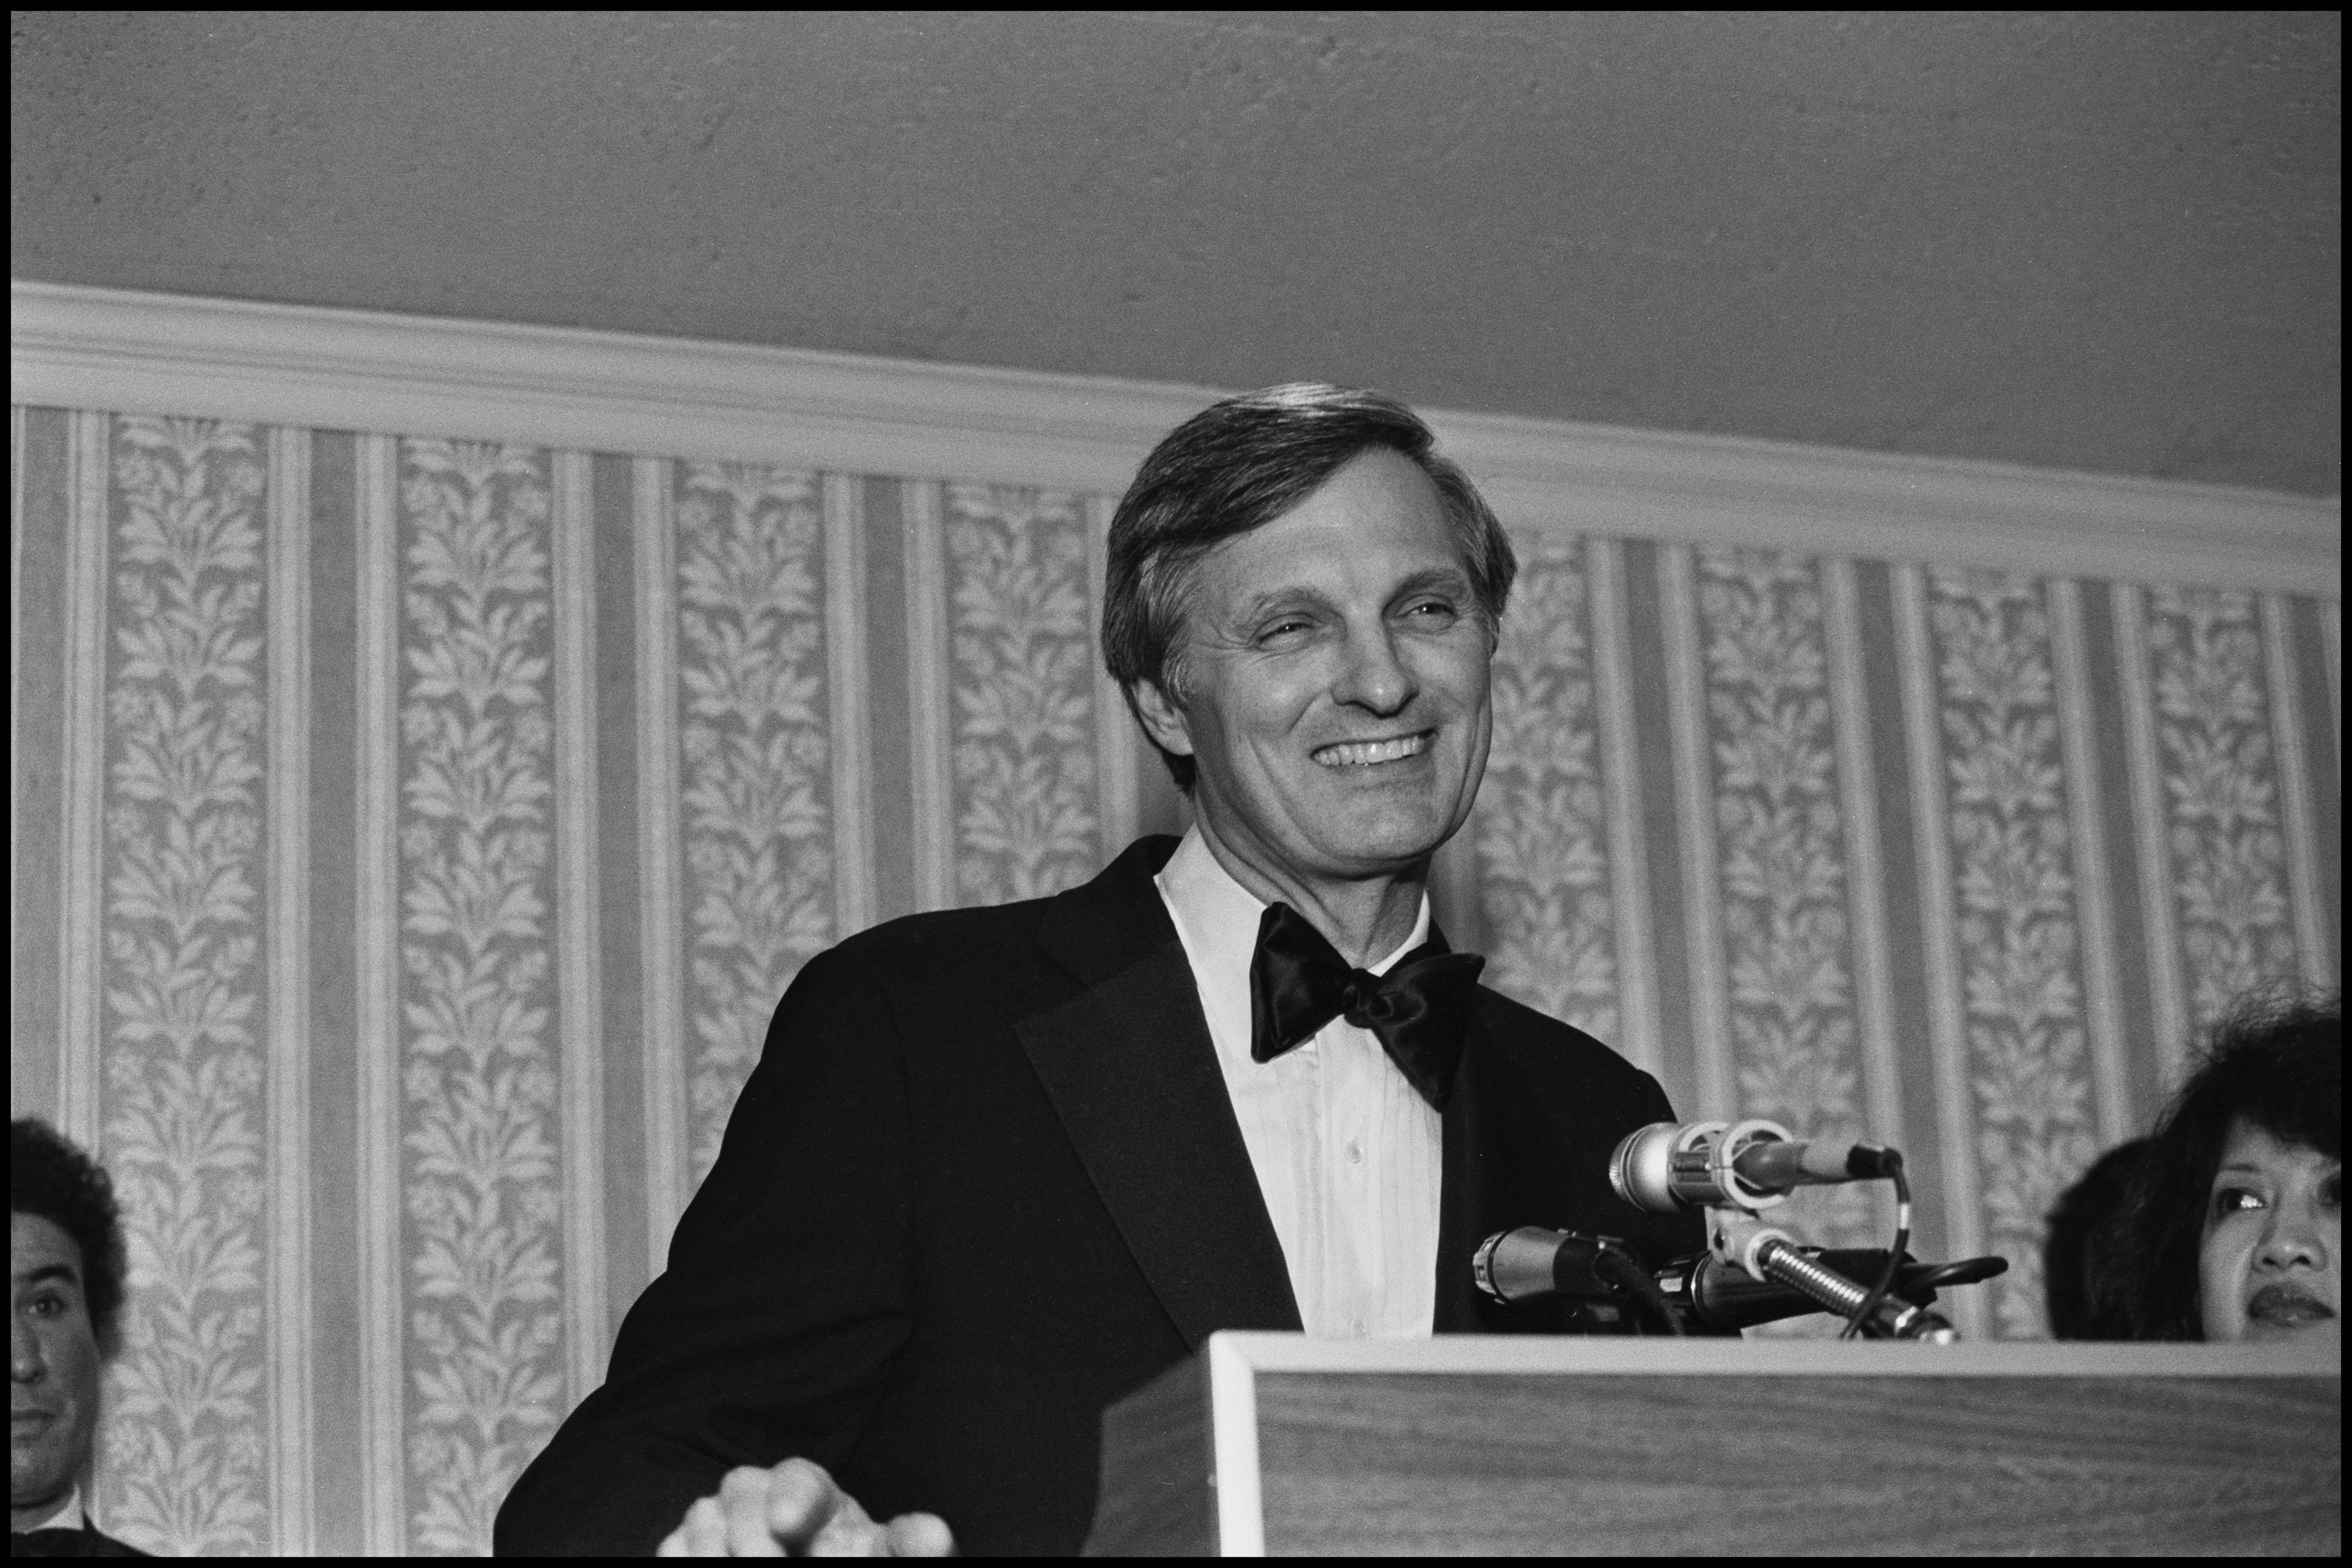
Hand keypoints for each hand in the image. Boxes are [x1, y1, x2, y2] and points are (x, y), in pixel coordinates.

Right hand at [656, 1458, 955, 1556]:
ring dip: (712, 1551)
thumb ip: (912, 1549)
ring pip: (698, 1521)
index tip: (789, 1523)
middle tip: (767, 1567)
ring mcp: (715, 1526)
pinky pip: (669, 1549)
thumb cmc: (853, 1567)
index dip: (792, 1496)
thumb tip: (933, 1534)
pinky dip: (683, 1559)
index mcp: (814, 1497)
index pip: (798, 1479)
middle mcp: (759, 1500)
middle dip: (750, 1536)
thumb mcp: (888, 1562)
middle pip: (742, 1493)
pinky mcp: (685, 1551)